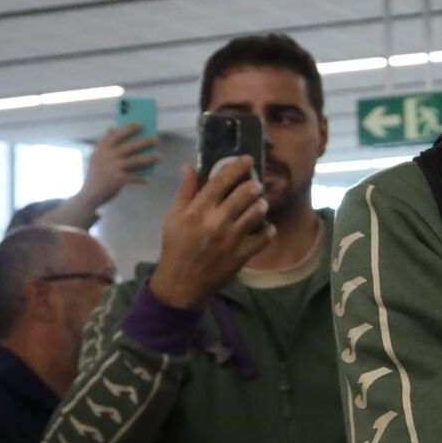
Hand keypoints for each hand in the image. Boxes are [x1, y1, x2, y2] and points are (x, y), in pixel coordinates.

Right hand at [79, 123, 158, 208]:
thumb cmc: (97, 174)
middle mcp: (107, 156)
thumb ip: (104, 143)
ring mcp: (113, 167)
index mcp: (101, 149)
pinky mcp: (118, 179)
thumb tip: (113, 128)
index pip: (116, 134)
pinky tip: (148, 179)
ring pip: (137, 160)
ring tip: (159, 157)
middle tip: (156, 140)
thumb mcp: (97, 157)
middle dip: (145, 142)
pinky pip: (135, 176)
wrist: (88, 195)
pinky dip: (142, 178)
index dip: (128, 128)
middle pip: (130, 146)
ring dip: (150, 158)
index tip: (140, 125)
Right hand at [146, 158, 273, 309]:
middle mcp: (217, 221)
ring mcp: (232, 238)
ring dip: (261, 204)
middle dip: (254, 185)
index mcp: (198, 210)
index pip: (221, 180)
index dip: (237, 166)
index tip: (248, 159)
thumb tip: (190, 166)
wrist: (181, 283)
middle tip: (254, 186)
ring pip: (258, 211)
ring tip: (258, 205)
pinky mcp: (243, 254)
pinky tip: (263, 228)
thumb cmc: (176, 246)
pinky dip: (268, 229)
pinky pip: (266, 235)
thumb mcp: (173, 217)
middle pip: (246, 192)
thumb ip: (185, 191)